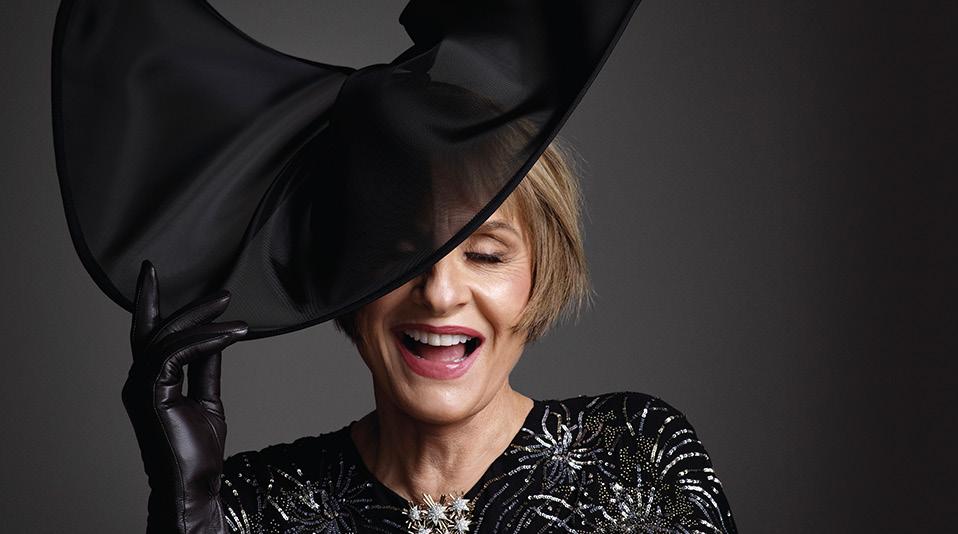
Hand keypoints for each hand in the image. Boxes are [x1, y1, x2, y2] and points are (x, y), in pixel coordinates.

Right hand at [121, 260, 247, 533]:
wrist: (196, 483)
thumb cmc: (198, 450)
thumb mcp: (208, 398)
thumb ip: (206, 367)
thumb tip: (217, 339)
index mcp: (150, 380)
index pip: (149, 334)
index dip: (149, 302)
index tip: (152, 273)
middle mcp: (139, 380)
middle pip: (157, 329)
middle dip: (186, 305)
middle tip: (222, 291)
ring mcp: (142, 387)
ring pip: (168, 338)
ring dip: (205, 322)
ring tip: (237, 316)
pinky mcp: (154, 393)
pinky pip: (178, 354)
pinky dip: (207, 340)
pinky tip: (233, 335)